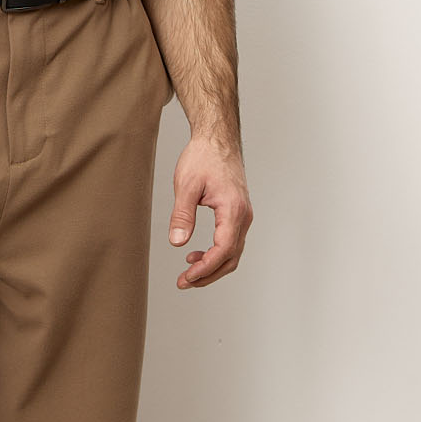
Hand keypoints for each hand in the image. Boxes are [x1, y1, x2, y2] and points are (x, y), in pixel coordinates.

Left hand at [168, 135, 251, 287]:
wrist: (217, 139)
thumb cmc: (204, 157)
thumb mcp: (186, 185)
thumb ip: (182, 215)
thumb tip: (177, 242)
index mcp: (233, 210)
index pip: (224, 250)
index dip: (206, 268)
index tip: (187, 277)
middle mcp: (243, 216)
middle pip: (231, 257)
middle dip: (208, 274)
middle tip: (184, 282)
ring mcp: (243, 216)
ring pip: (232, 252)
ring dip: (212, 266)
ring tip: (188, 272)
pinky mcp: (237, 214)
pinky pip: (231, 241)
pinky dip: (216, 254)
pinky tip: (196, 254)